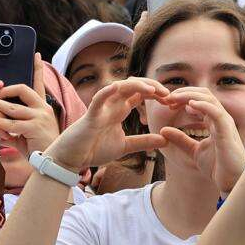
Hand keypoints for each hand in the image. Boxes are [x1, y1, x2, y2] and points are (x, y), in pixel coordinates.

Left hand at [0, 55, 59, 153]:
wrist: (51, 163)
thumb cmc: (38, 148)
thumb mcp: (25, 132)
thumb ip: (13, 124)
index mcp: (42, 107)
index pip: (39, 83)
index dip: (37, 69)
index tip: (35, 55)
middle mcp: (43, 109)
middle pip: (23, 90)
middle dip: (4, 90)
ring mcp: (40, 117)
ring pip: (14, 107)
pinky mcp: (35, 127)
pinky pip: (12, 123)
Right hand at [45, 78, 170, 170]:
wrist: (72, 159)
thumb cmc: (94, 149)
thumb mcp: (125, 146)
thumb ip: (143, 142)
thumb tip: (165, 140)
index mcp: (120, 110)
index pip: (140, 94)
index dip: (156, 94)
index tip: (171, 102)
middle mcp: (112, 105)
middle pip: (133, 86)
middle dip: (151, 86)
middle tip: (168, 94)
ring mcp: (101, 108)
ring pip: (119, 88)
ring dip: (137, 86)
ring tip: (152, 90)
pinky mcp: (90, 116)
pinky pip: (98, 100)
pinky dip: (106, 92)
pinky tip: (117, 88)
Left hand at [159, 88, 244, 193]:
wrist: (232, 182)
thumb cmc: (217, 167)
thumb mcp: (193, 151)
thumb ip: (180, 140)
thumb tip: (163, 130)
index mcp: (214, 121)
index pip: (199, 99)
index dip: (182, 98)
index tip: (167, 103)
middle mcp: (221, 118)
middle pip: (203, 94)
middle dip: (184, 93)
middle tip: (167, 98)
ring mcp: (225, 123)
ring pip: (209, 99)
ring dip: (189, 95)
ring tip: (174, 98)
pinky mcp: (226, 131)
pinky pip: (216, 112)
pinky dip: (203, 105)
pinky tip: (190, 104)